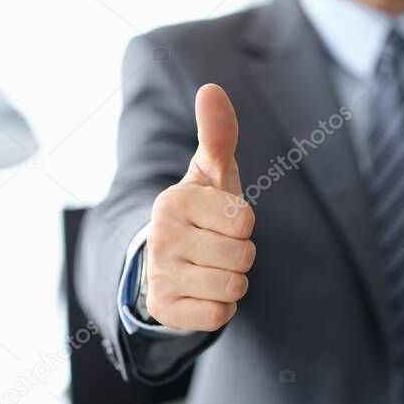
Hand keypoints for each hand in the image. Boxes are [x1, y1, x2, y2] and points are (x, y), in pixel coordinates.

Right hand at [144, 83, 255, 330]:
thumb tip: (211, 88)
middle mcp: (160, 237)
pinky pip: (218, 315)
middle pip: (243, 255)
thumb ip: (217, 135)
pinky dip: (220, 307)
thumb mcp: (211, 174)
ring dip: (232, 281)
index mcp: (174, 201)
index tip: (220, 221)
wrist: (167, 263)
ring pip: (233, 286)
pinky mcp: (163, 309)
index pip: (244, 220)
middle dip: (240, 254)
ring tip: (210, 268)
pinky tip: (202, 292)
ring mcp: (159, 275)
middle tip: (216, 248)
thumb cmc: (202, 212)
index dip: (242, 224)